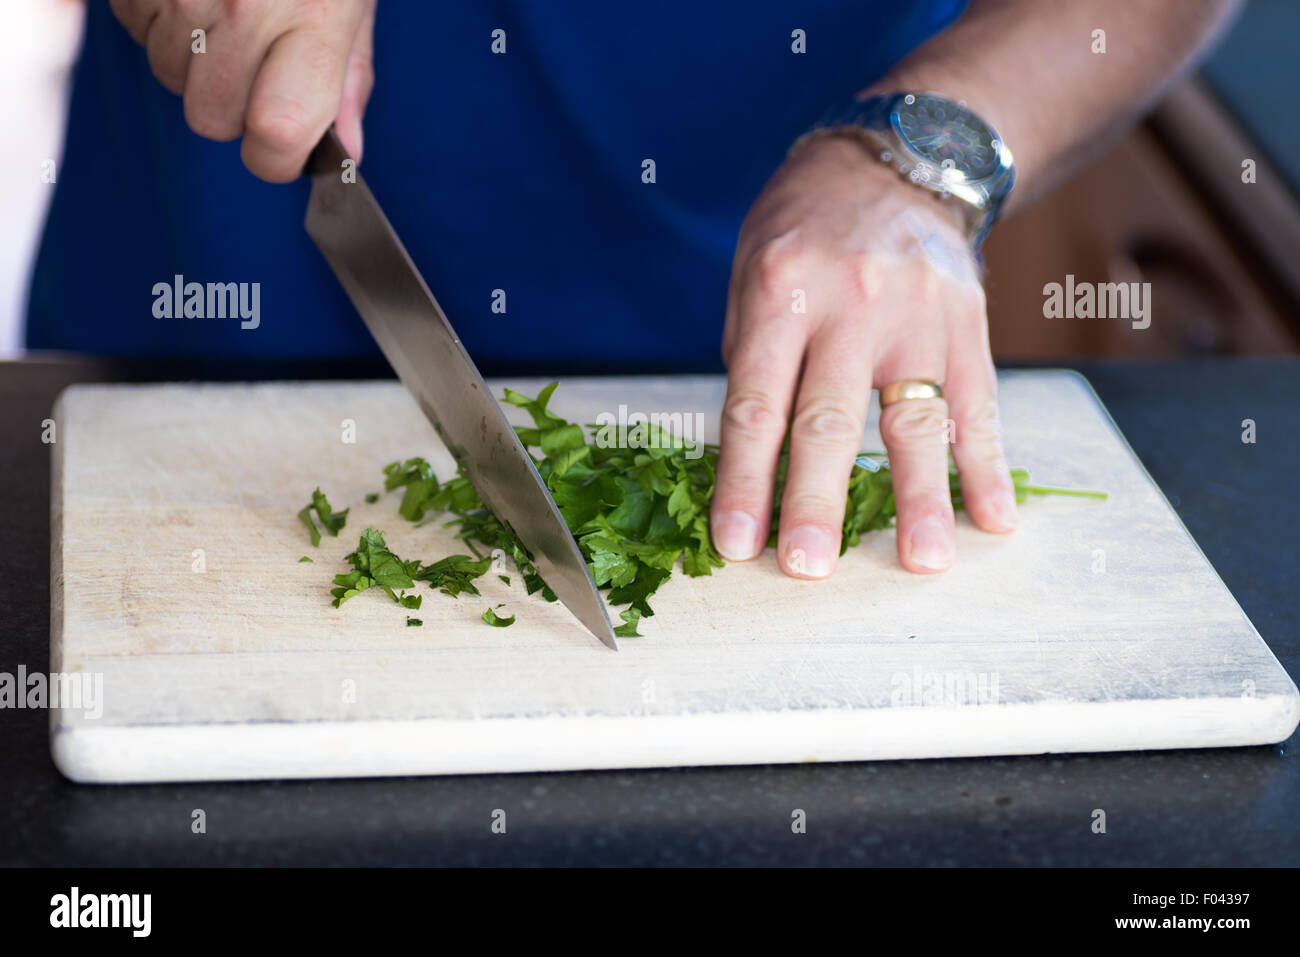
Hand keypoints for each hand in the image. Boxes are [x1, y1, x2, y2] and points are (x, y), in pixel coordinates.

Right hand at [109, 0, 376, 180]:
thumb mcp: (356, 1)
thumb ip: (350, 79)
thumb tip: (346, 150)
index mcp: (313, 21)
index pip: (276, 133)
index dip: (275, 156)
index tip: (281, 148)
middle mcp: (246, 5)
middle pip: (211, 117)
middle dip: (231, 108)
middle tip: (255, 66)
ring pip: (168, 74)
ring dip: (193, 60)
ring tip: (224, 12)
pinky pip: (136, 26)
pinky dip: (159, 18)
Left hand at [711, 134, 1016, 578]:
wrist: (893, 160)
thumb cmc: (803, 230)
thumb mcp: (751, 274)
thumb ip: (756, 361)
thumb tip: (756, 461)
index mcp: (781, 292)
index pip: (757, 403)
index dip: (744, 479)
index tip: (736, 543)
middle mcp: (850, 303)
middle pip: (831, 419)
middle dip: (816, 502)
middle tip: (808, 568)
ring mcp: (917, 314)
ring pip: (916, 418)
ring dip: (920, 498)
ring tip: (922, 561)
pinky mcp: (968, 322)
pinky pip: (979, 402)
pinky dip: (987, 465)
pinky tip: (993, 518)